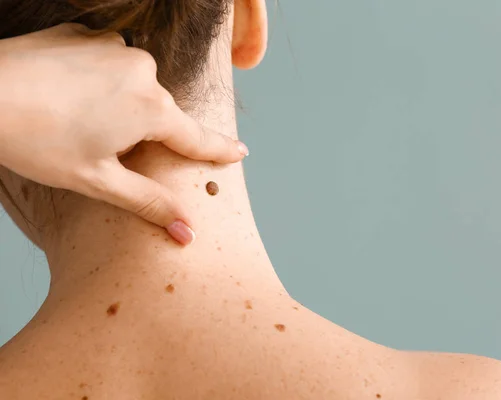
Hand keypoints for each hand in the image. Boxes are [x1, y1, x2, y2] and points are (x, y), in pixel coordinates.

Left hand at [0, 23, 248, 244]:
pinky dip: (98, 79)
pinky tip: (68, 93)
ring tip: (78, 120)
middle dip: (144, 131)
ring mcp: (115, 46)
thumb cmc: (36, 140)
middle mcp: (143, 71)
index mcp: (151, 109)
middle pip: (159, 112)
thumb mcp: (98, 180)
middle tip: (103, 146)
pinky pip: (109, 61)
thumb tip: (187, 232)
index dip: (220, 150)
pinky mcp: (89, 33)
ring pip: (134, 85)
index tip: (240, 152)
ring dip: (120, 104)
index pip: (197, 138)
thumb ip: (149, 203)